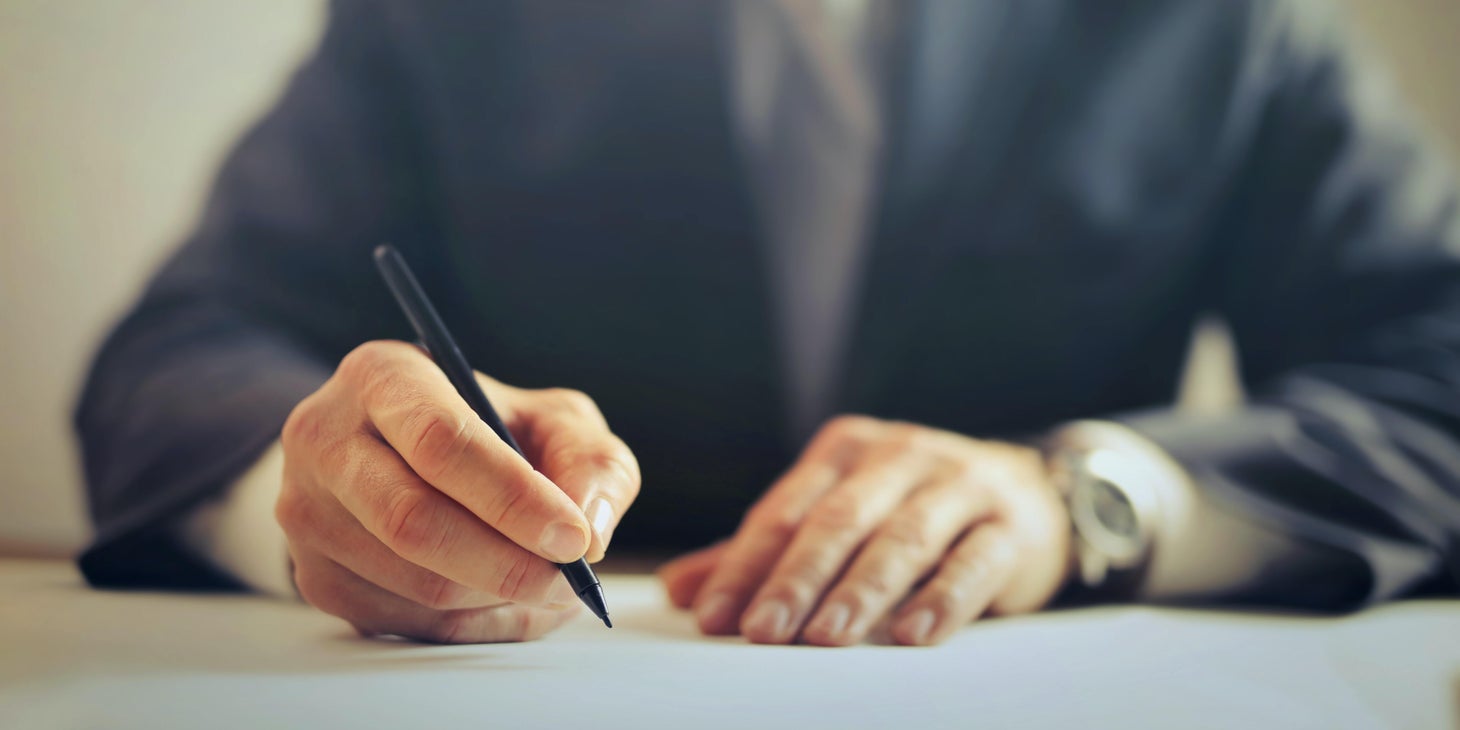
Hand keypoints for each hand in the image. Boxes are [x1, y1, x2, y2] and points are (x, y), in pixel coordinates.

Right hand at [277, 340, 639, 642]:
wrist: (402, 456)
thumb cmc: (491, 432)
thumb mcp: (552, 419)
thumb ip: (589, 461)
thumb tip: (590, 531)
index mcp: (383, 376)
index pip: (440, 441)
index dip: (512, 498)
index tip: (573, 537)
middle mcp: (326, 439)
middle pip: (414, 521)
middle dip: (507, 563)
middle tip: (569, 580)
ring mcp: (309, 513)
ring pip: (414, 583)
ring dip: (498, 599)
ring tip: (549, 586)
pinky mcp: (316, 576)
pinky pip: (406, 622)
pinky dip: (474, 624)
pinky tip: (507, 600)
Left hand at [658, 416, 1070, 645]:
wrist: (1029, 490)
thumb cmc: (912, 508)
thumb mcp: (839, 514)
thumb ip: (765, 552)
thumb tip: (681, 590)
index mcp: (845, 450)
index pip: (784, 511)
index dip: (746, 566)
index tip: (714, 617)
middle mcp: (899, 456)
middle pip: (837, 522)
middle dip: (795, 579)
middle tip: (761, 632)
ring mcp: (958, 485)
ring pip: (902, 539)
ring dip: (860, 591)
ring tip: (825, 638)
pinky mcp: (1007, 524)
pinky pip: (972, 562)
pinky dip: (941, 600)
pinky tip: (912, 635)